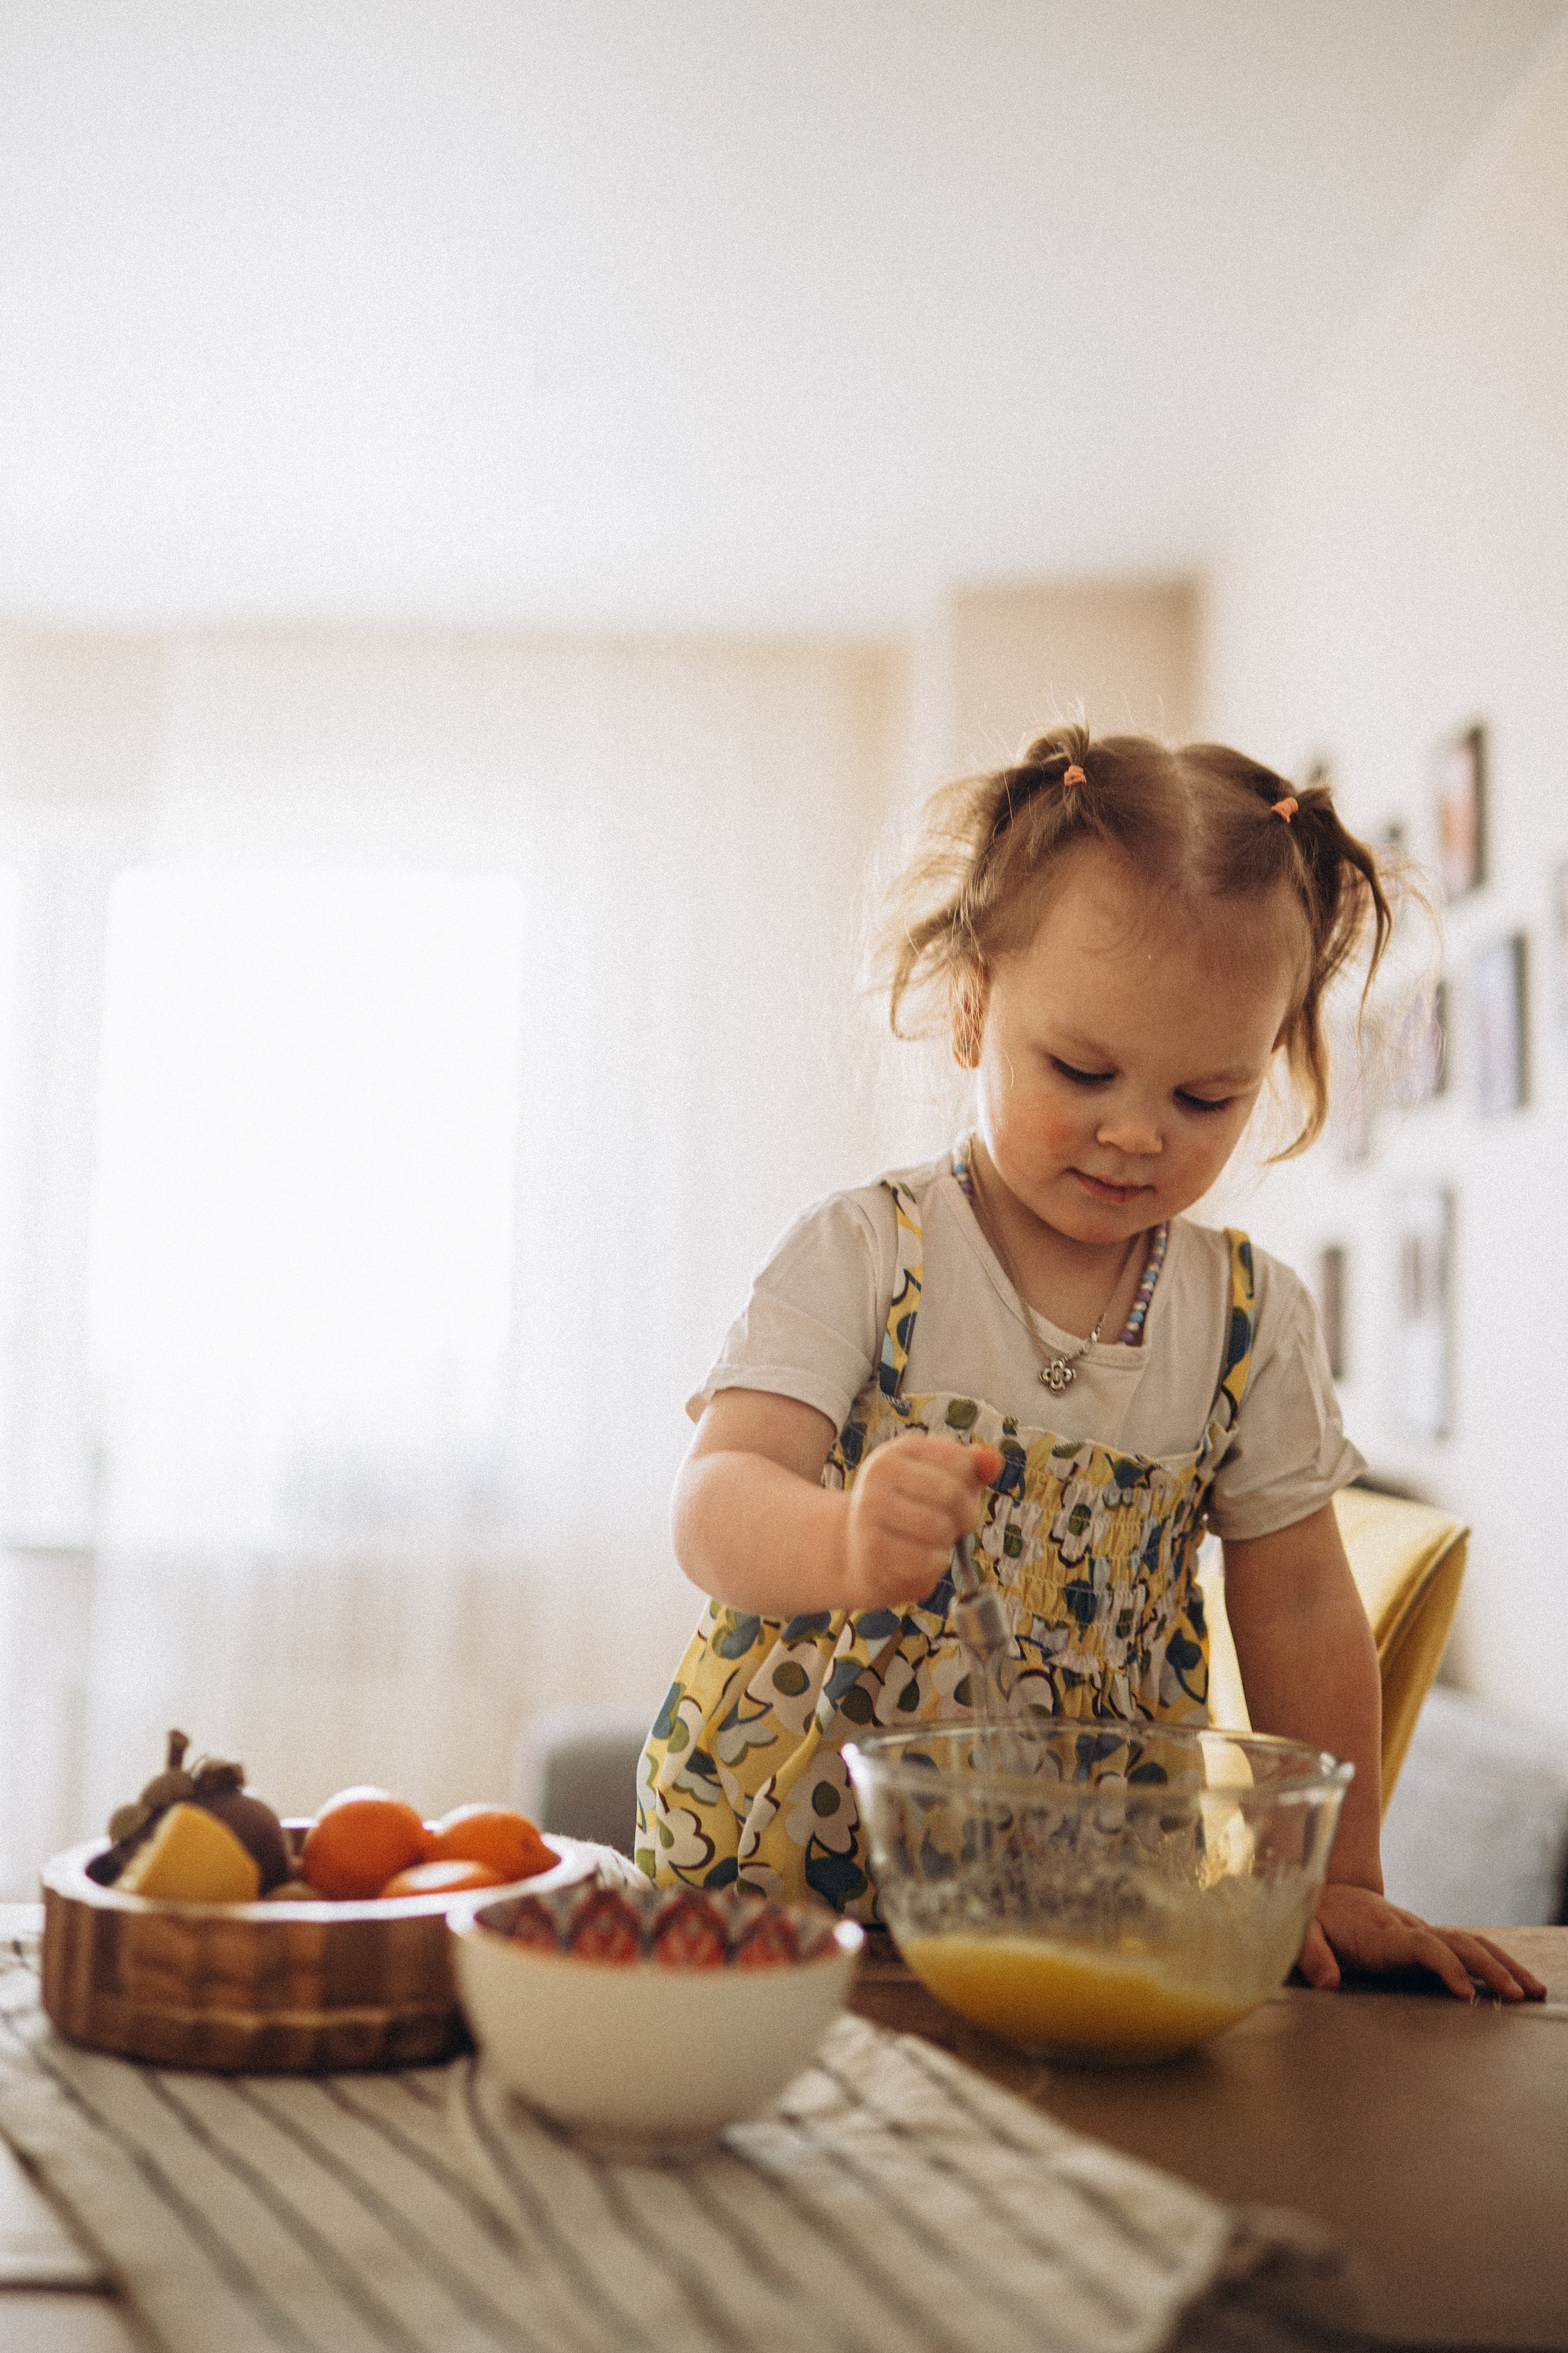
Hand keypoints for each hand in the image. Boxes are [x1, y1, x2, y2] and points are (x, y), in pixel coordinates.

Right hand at [844, 1437, 1000, 1611]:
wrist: (859, 1552)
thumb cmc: (911, 1512)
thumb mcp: (939, 1481)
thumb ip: (971, 1468)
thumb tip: (993, 1461)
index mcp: (896, 1452)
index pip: (958, 1459)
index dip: (969, 1484)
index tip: (956, 1497)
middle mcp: (877, 1476)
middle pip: (951, 1494)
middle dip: (964, 1516)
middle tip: (953, 1526)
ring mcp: (870, 1513)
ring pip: (940, 1529)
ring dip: (948, 1542)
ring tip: (932, 1542)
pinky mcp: (873, 1552)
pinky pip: (928, 1561)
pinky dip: (935, 1565)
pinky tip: (920, 1561)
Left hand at [1299, 1881, 1547, 2001]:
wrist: (1325, 1890)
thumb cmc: (1313, 1917)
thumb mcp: (1302, 1932)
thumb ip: (1312, 1955)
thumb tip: (1327, 1983)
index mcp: (1381, 1935)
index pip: (1422, 1946)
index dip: (1444, 1965)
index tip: (1464, 1993)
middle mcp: (1409, 1930)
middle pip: (1458, 1943)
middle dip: (1490, 1968)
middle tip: (1517, 1996)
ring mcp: (1422, 1933)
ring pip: (1471, 1942)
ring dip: (1503, 1964)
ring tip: (1533, 1991)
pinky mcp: (1428, 1940)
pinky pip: (1468, 1947)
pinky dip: (1497, 1961)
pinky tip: (1517, 1982)